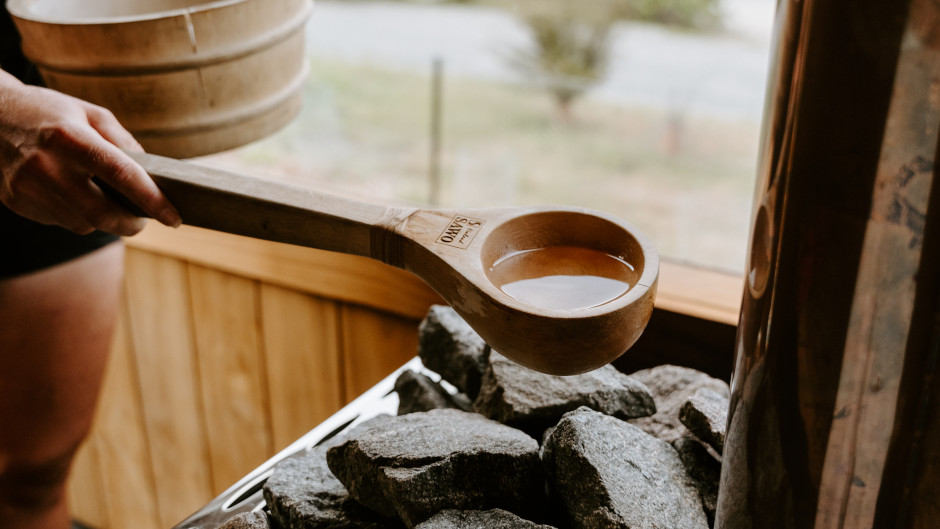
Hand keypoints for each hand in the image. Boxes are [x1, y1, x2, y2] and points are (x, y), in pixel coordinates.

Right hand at [0, 70, 180, 235]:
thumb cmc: (47, 112)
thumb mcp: (89, 113)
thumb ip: (123, 142)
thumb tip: (152, 175)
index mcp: (70, 137)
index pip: (122, 175)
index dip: (152, 200)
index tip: (174, 217)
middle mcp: (46, 165)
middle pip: (102, 213)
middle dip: (131, 224)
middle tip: (144, 220)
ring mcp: (27, 187)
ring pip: (83, 223)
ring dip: (105, 221)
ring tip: (111, 204)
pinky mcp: (17, 202)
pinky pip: (61, 221)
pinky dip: (78, 215)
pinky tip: (76, 197)